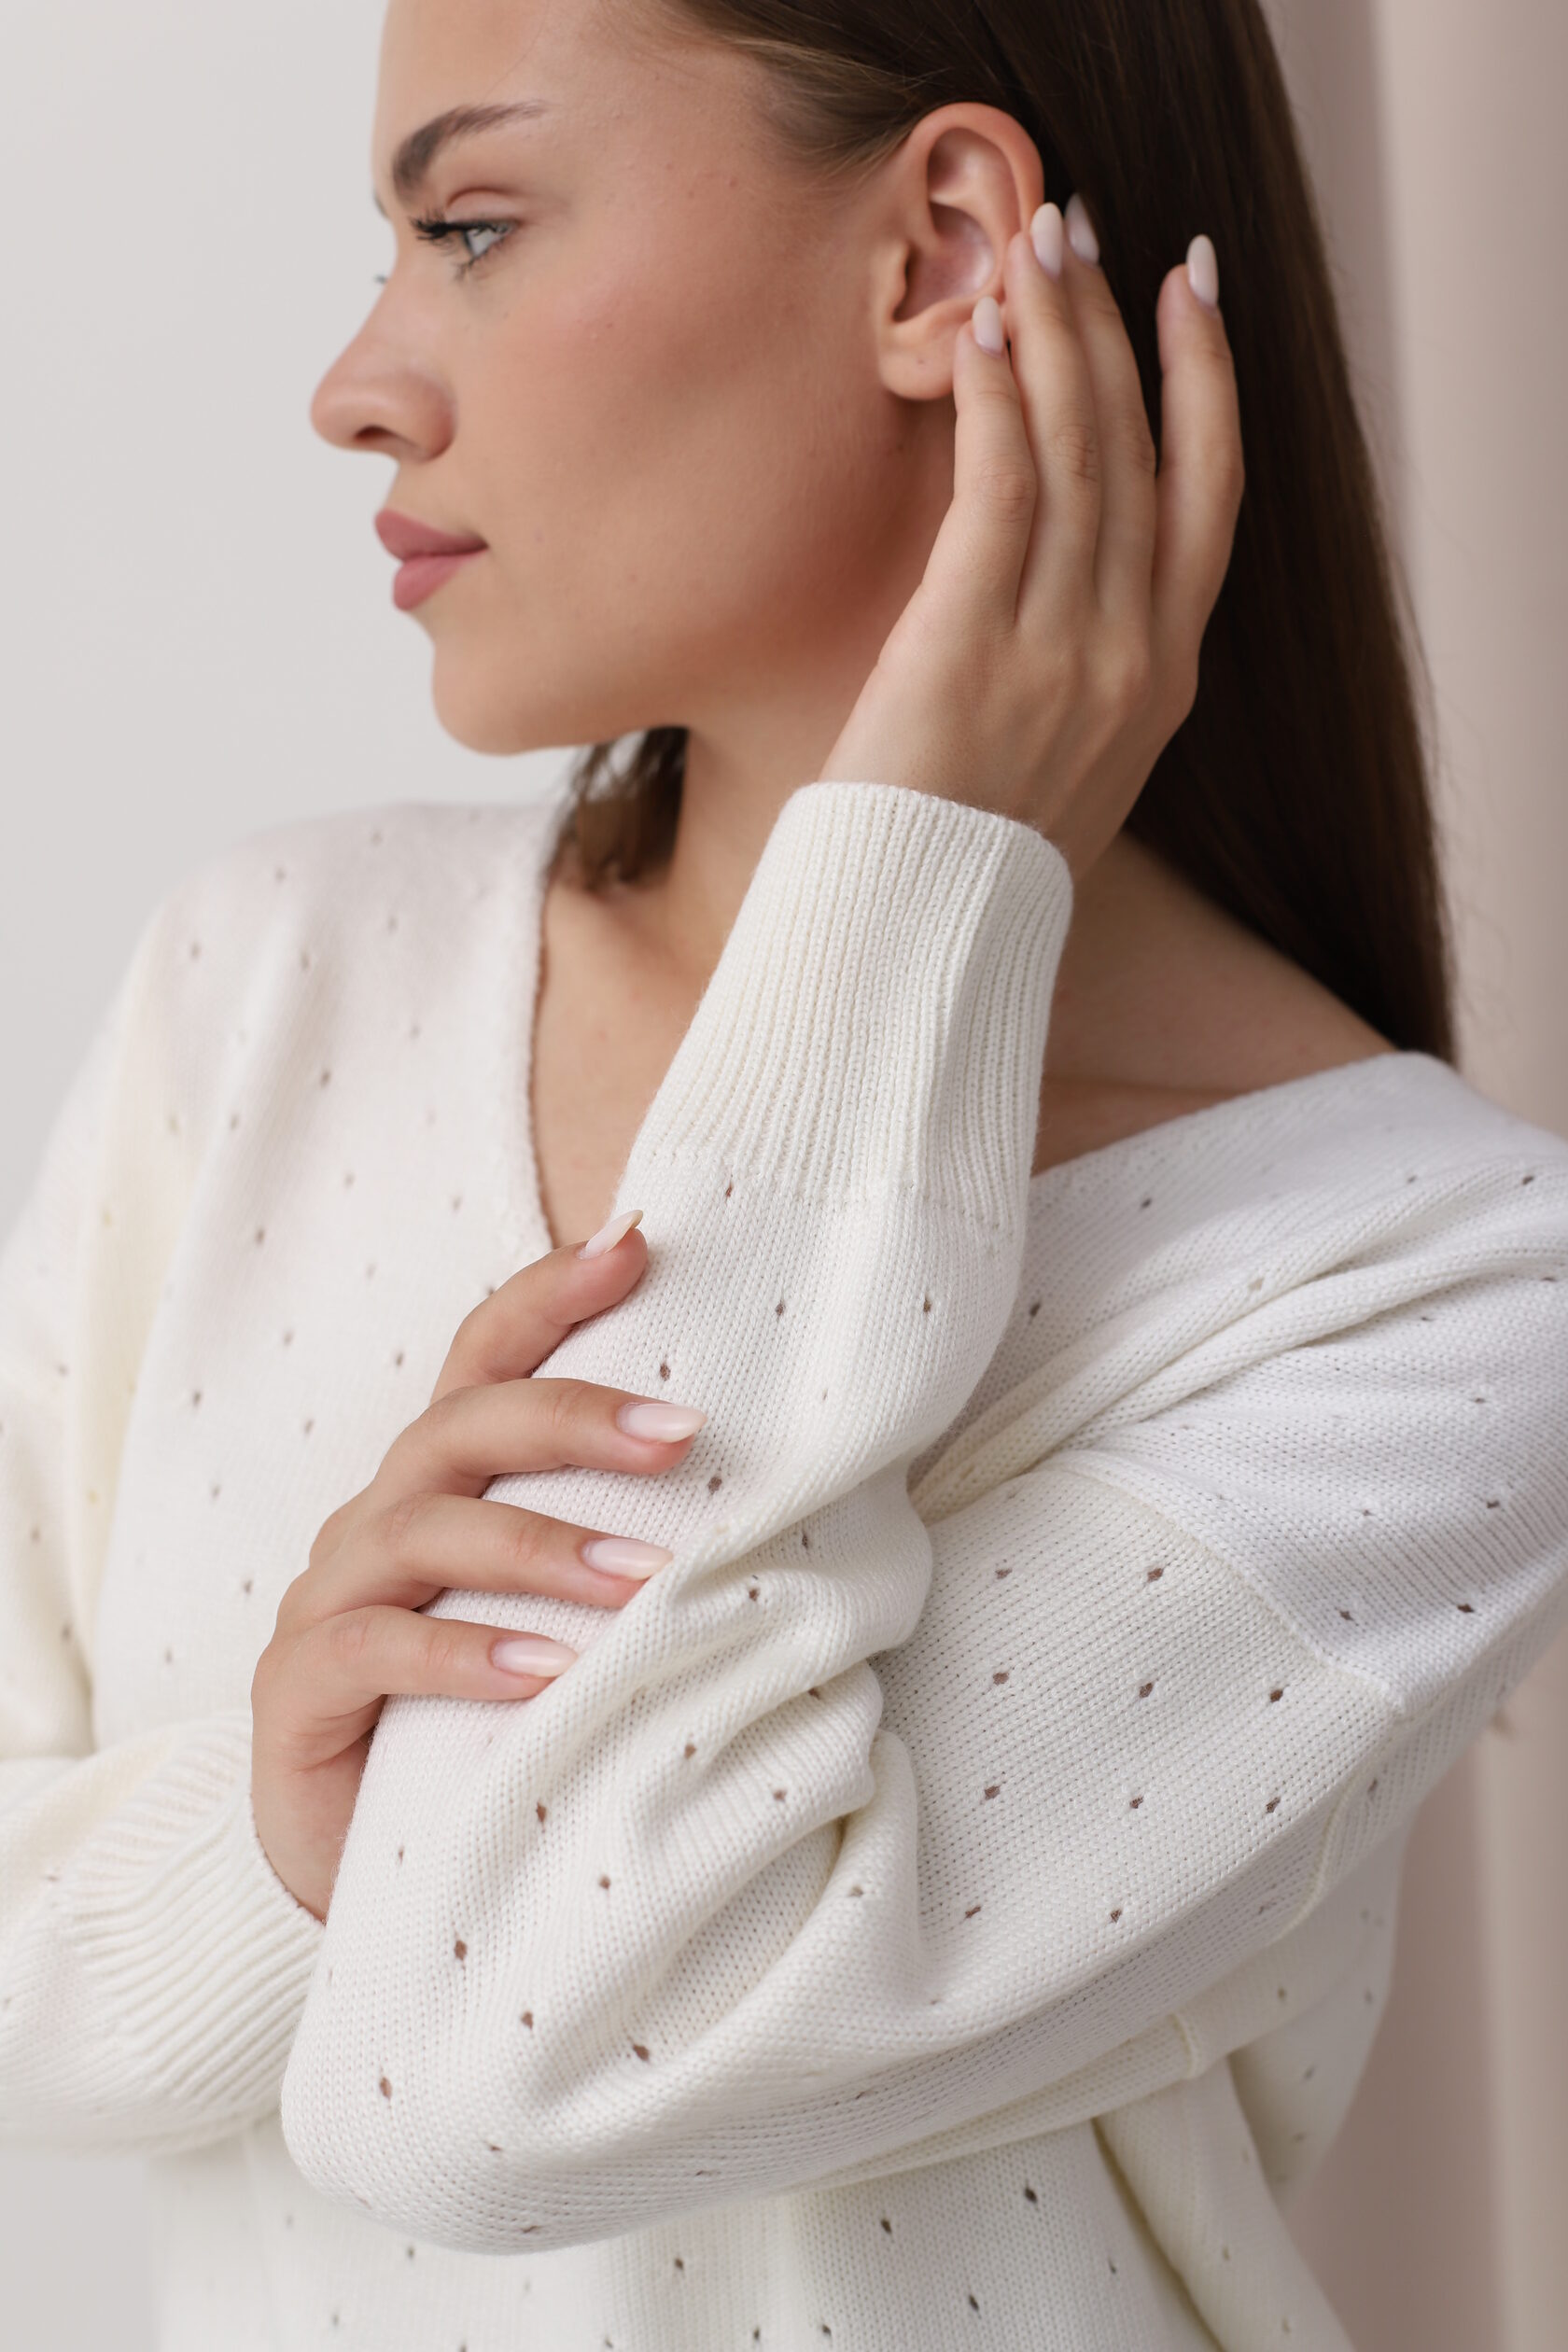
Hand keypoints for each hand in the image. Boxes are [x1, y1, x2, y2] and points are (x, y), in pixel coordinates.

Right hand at [250, 1214, 701, 1922]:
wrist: (393, 1876)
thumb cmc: (502, 1729)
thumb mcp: (572, 1625)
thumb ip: (630, 1550)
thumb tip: (800, 1502)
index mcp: (441, 1483)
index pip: (484, 1357)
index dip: (549, 1293)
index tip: (636, 1241)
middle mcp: (377, 1517)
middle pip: (463, 1425)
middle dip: (574, 1417)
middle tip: (685, 1434)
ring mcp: (328, 1597)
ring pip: (426, 1529)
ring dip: (543, 1549)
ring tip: (645, 1582)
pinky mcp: (298, 1687)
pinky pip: (375, 1648)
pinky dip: (466, 1655)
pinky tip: (549, 1673)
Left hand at [817, 200, 1244, 885]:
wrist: (918, 946)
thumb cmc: (967, 866)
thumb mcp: (1062, 775)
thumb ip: (1082, 684)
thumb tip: (1054, 612)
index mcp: (1163, 683)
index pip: (1209, 500)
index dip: (1208, 382)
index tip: (1194, 288)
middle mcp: (1130, 655)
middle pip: (1142, 450)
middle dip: (1115, 323)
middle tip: (1080, 229)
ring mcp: (1060, 648)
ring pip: (1078, 453)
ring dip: (1054, 334)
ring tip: (1029, 243)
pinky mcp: (972, 644)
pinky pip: (1001, 492)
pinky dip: (995, 406)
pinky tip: (979, 335)